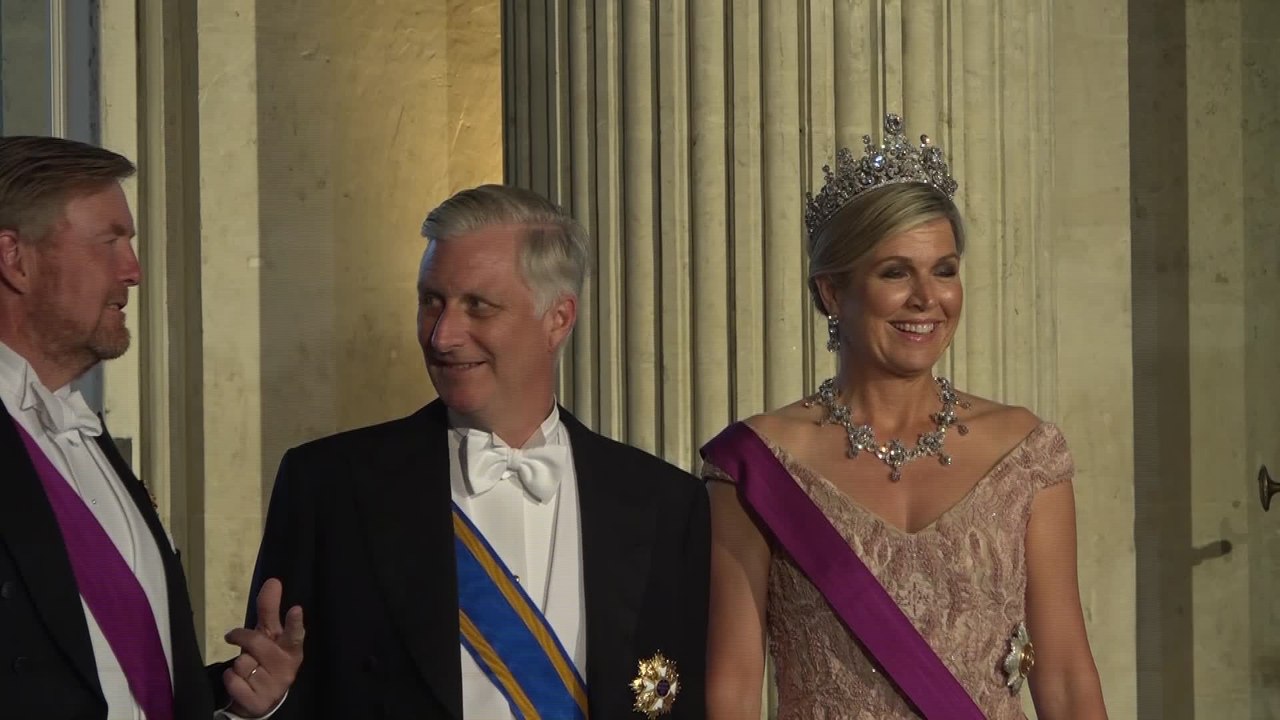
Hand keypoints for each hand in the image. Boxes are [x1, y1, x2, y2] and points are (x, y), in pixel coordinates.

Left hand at [222, 578, 304, 717]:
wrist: (262, 700)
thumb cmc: (266, 659)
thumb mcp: (269, 635)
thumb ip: (270, 609)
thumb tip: (273, 581)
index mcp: (293, 650)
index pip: (295, 634)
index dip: (295, 622)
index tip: (296, 609)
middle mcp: (287, 668)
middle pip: (256, 643)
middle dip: (241, 638)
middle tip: (234, 637)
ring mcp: (273, 687)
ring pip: (241, 663)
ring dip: (238, 665)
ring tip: (248, 670)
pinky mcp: (258, 702)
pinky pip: (233, 681)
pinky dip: (231, 680)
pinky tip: (241, 683)